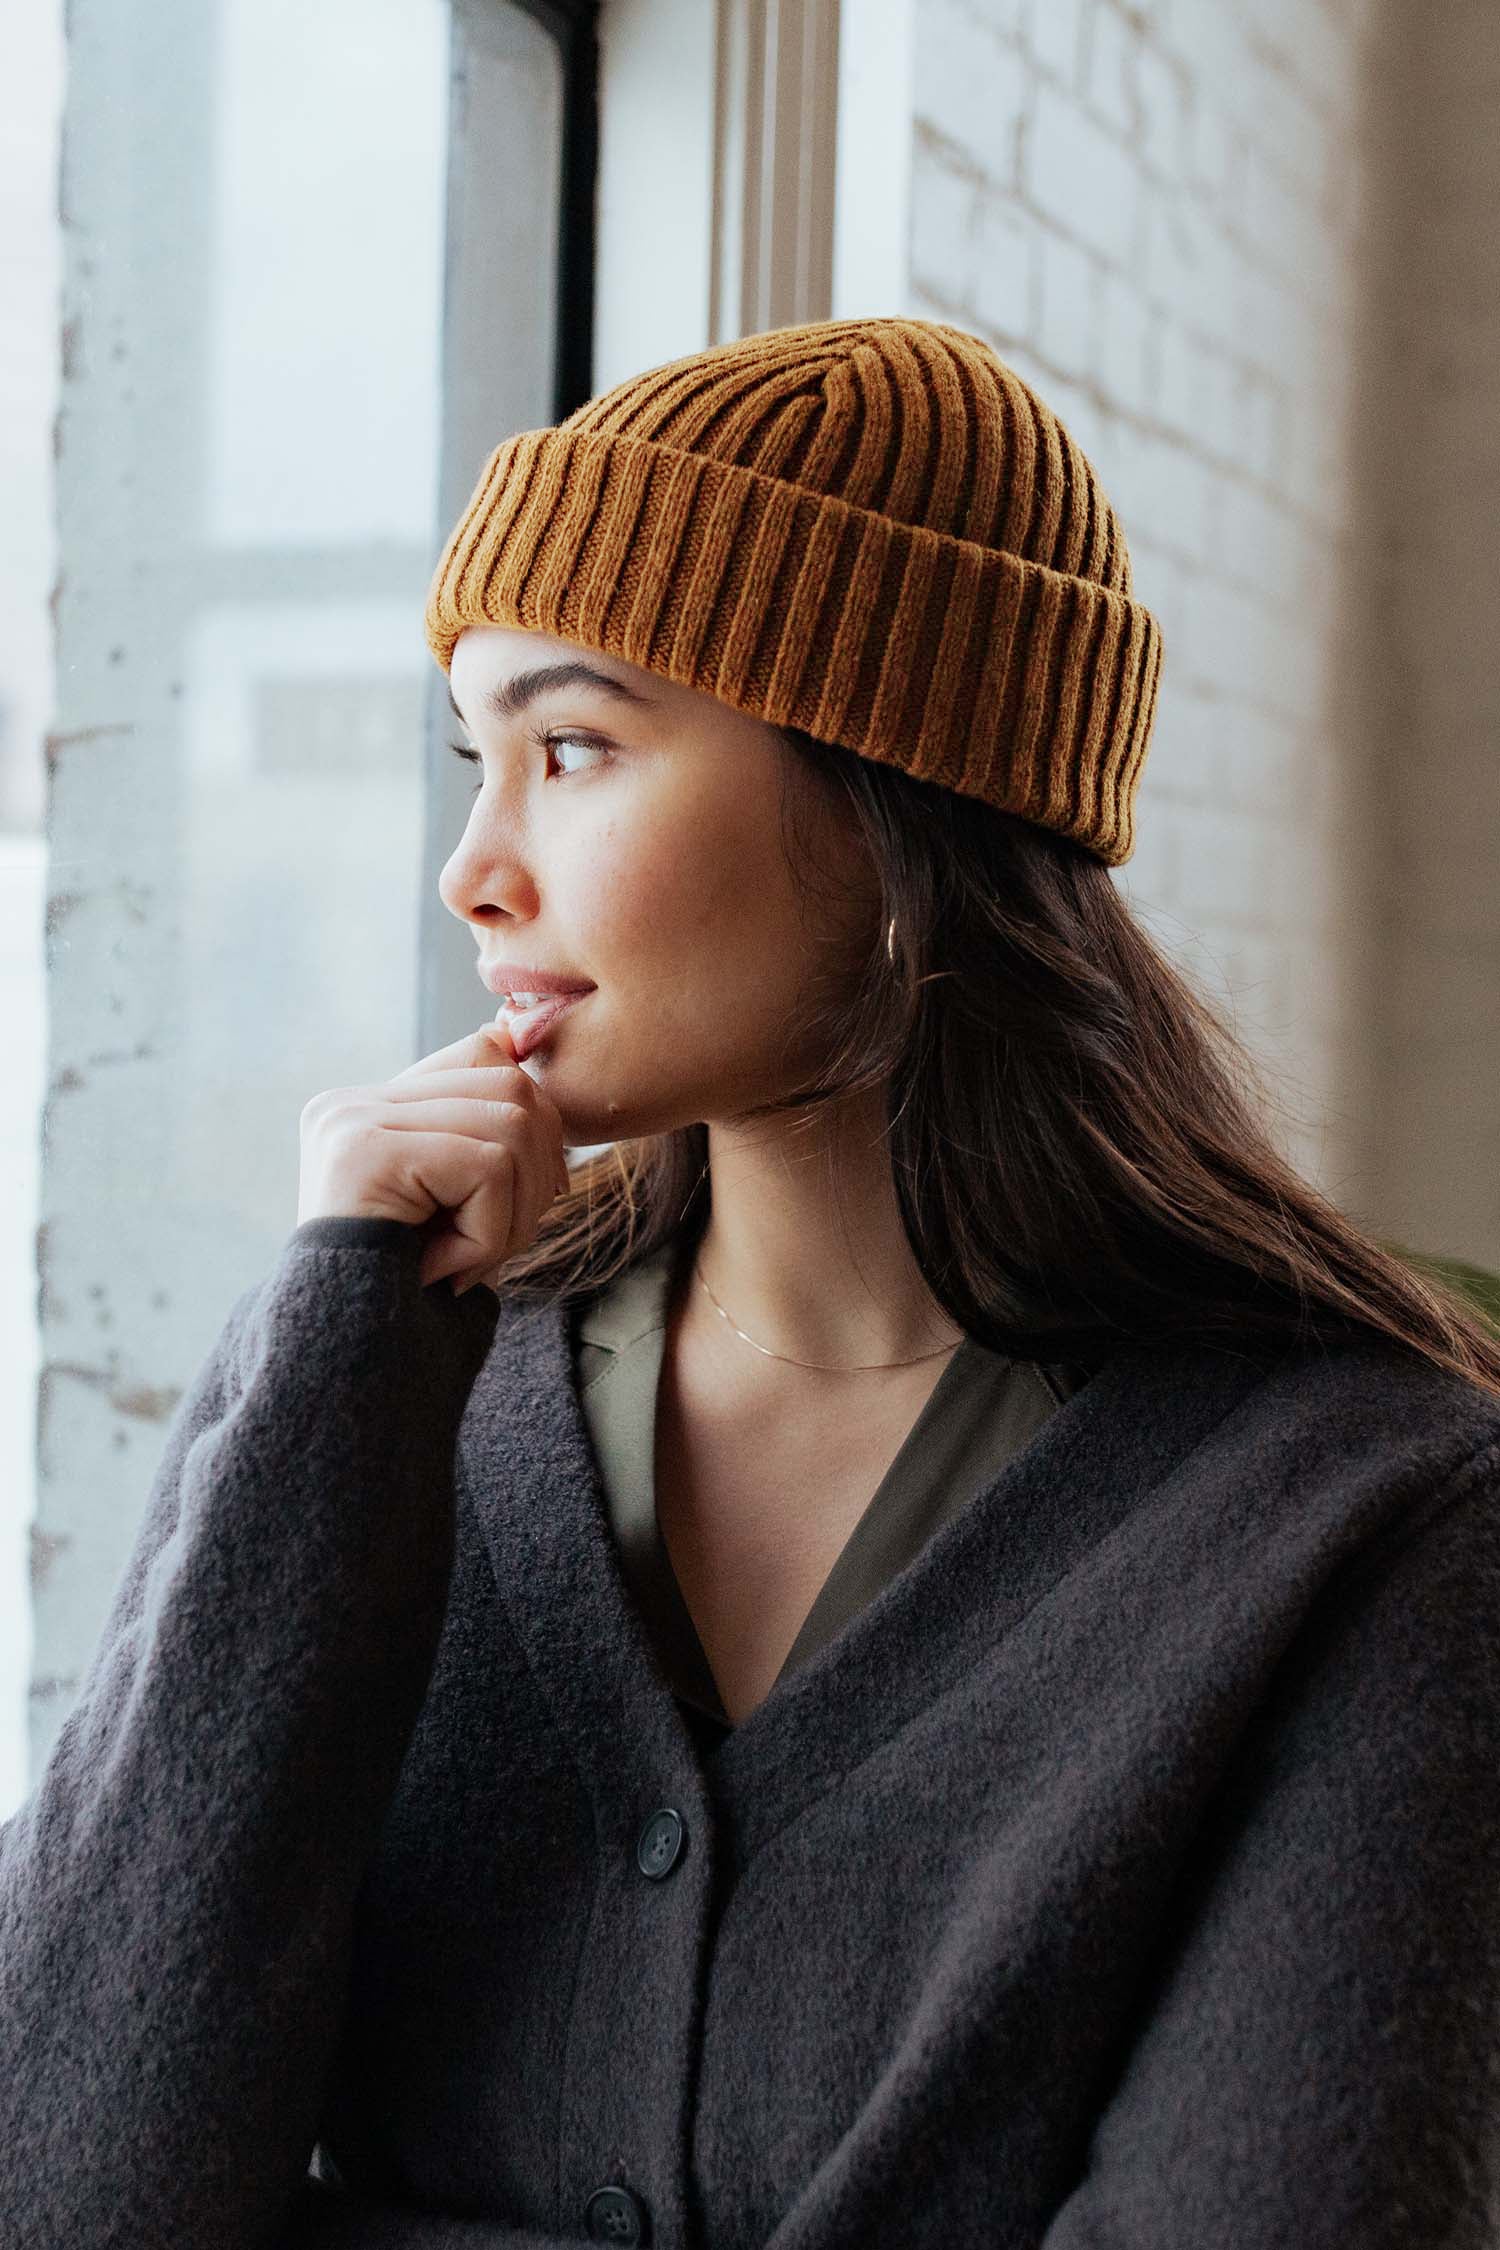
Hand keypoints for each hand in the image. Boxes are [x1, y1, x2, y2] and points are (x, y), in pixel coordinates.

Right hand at [297, 1012, 570, 1294]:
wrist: (344, 1368)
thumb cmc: (409, 1294)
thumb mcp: (458, 1206)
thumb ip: (483, 1129)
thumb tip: (516, 1035)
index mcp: (369, 1105)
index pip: (488, 1056)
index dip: (533, 1123)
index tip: (526, 1193)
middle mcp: (351, 1101)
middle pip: (513, 1086)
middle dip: (538, 1174)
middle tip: (496, 1243)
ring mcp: (352, 1120)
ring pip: (513, 1126)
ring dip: (514, 1214)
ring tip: (466, 1261)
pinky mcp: (364, 1150)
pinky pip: (488, 1168)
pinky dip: (489, 1235)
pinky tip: (442, 1270)